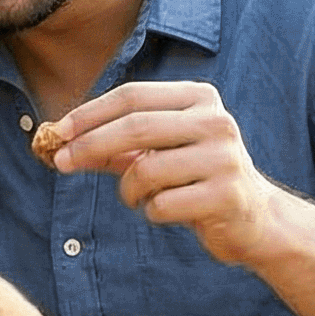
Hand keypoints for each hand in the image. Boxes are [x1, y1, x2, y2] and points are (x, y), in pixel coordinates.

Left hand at [51, 80, 283, 267]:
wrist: (256, 219)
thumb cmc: (196, 179)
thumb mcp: (158, 153)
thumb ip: (115, 146)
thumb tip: (59, 144)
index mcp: (199, 98)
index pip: (133, 96)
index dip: (90, 113)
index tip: (58, 131)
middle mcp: (215, 121)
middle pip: (136, 126)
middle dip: (90, 145)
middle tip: (61, 162)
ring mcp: (224, 158)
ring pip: (145, 170)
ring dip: (127, 190)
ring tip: (138, 197)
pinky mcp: (225, 196)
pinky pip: (162, 205)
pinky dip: (151, 211)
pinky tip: (169, 210)